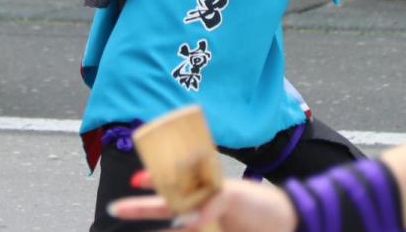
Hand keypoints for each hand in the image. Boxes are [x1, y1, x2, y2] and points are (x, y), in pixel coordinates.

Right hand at [107, 172, 296, 231]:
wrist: (289, 227)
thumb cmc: (263, 205)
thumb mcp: (236, 195)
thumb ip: (212, 202)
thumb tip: (187, 218)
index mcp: (205, 189)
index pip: (173, 183)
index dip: (154, 179)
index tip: (136, 180)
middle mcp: (200, 208)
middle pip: (165, 208)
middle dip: (140, 208)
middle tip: (115, 208)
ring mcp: (206, 226)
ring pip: (175, 229)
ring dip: (158, 230)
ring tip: (132, 229)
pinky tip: (170, 231)